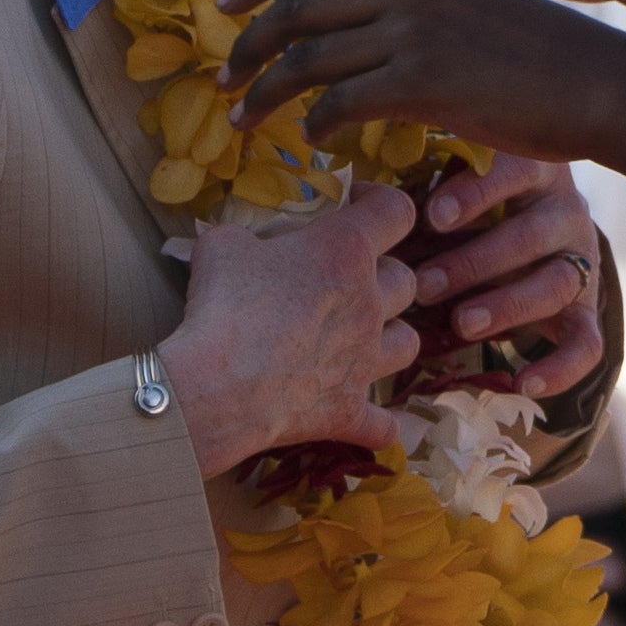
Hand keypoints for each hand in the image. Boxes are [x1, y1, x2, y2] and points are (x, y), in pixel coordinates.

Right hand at [167, 186, 418, 477]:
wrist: (216, 384)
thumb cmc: (222, 304)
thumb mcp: (222, 245)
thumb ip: (245, 237)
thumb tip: (243, 244)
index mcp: (345, 252)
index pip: (396, 211)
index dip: (381, 202)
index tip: (359, 204)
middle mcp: (368, 304)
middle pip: (407, 280)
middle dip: (383, 274)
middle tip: (349, 280)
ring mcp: (366, 360)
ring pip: (409, 342)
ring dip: (392, 336)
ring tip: (364, 339)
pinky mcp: (350, 410)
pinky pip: (383, 424)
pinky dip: (378, 424)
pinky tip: (370, 423)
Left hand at [225, 0, 625, 166]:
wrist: (595, 82)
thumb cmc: (541, 55)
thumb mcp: (471, 2)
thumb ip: (418, 0)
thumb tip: (370, 20)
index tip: (226, 7)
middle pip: (296, 5)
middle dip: (246, 43)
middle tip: (222, 75)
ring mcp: (412, 31)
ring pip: (306, 57)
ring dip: (264, 92)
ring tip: (244, 119)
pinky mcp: (422, 81)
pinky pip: (340, 102)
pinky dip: (314, 125)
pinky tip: (313, 143)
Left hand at [409, 155, 610, 401]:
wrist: (522, 237)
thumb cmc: (464, 211)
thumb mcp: (448, 194)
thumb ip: (421, 198)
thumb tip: (362, 202)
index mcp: (533, 170)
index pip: (517, 170)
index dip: (478, 192)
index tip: (432, 215)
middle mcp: (565, 212)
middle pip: (535, 234)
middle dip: (476, 262)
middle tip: (425, 285)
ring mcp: (580, 262)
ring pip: (559, 284)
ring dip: (507, 305)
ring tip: (461, 324)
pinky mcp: (585, 310)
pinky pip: (588, 343)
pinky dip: (561, 367)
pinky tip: (523, 383)